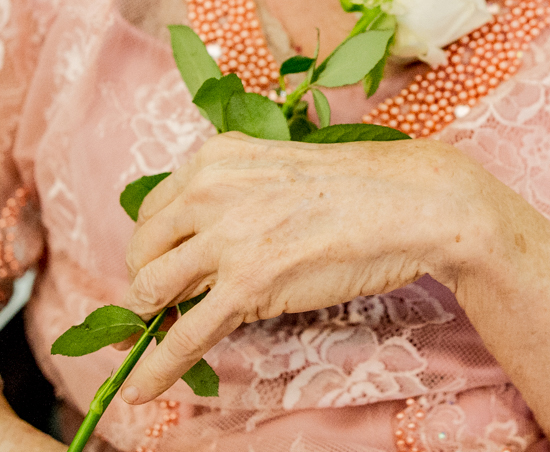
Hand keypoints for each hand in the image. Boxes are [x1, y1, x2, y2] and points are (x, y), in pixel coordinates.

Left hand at [117, 131, 494, 402]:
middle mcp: (209, 190)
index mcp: (216, 158)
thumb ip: (237, 195)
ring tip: (157, 338)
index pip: (155, 211)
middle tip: (162, 307)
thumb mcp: (278, 172)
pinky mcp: (248, 283)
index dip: (154, 248)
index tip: (160, 270)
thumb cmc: (360, 188)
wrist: (409, 203)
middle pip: (144, 250)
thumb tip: (209, 242)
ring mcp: (227, 237)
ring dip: (148, 320)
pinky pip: (185, 335)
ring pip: (151, 290)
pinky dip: (156, 369)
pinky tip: (140, 391)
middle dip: (146, 284)